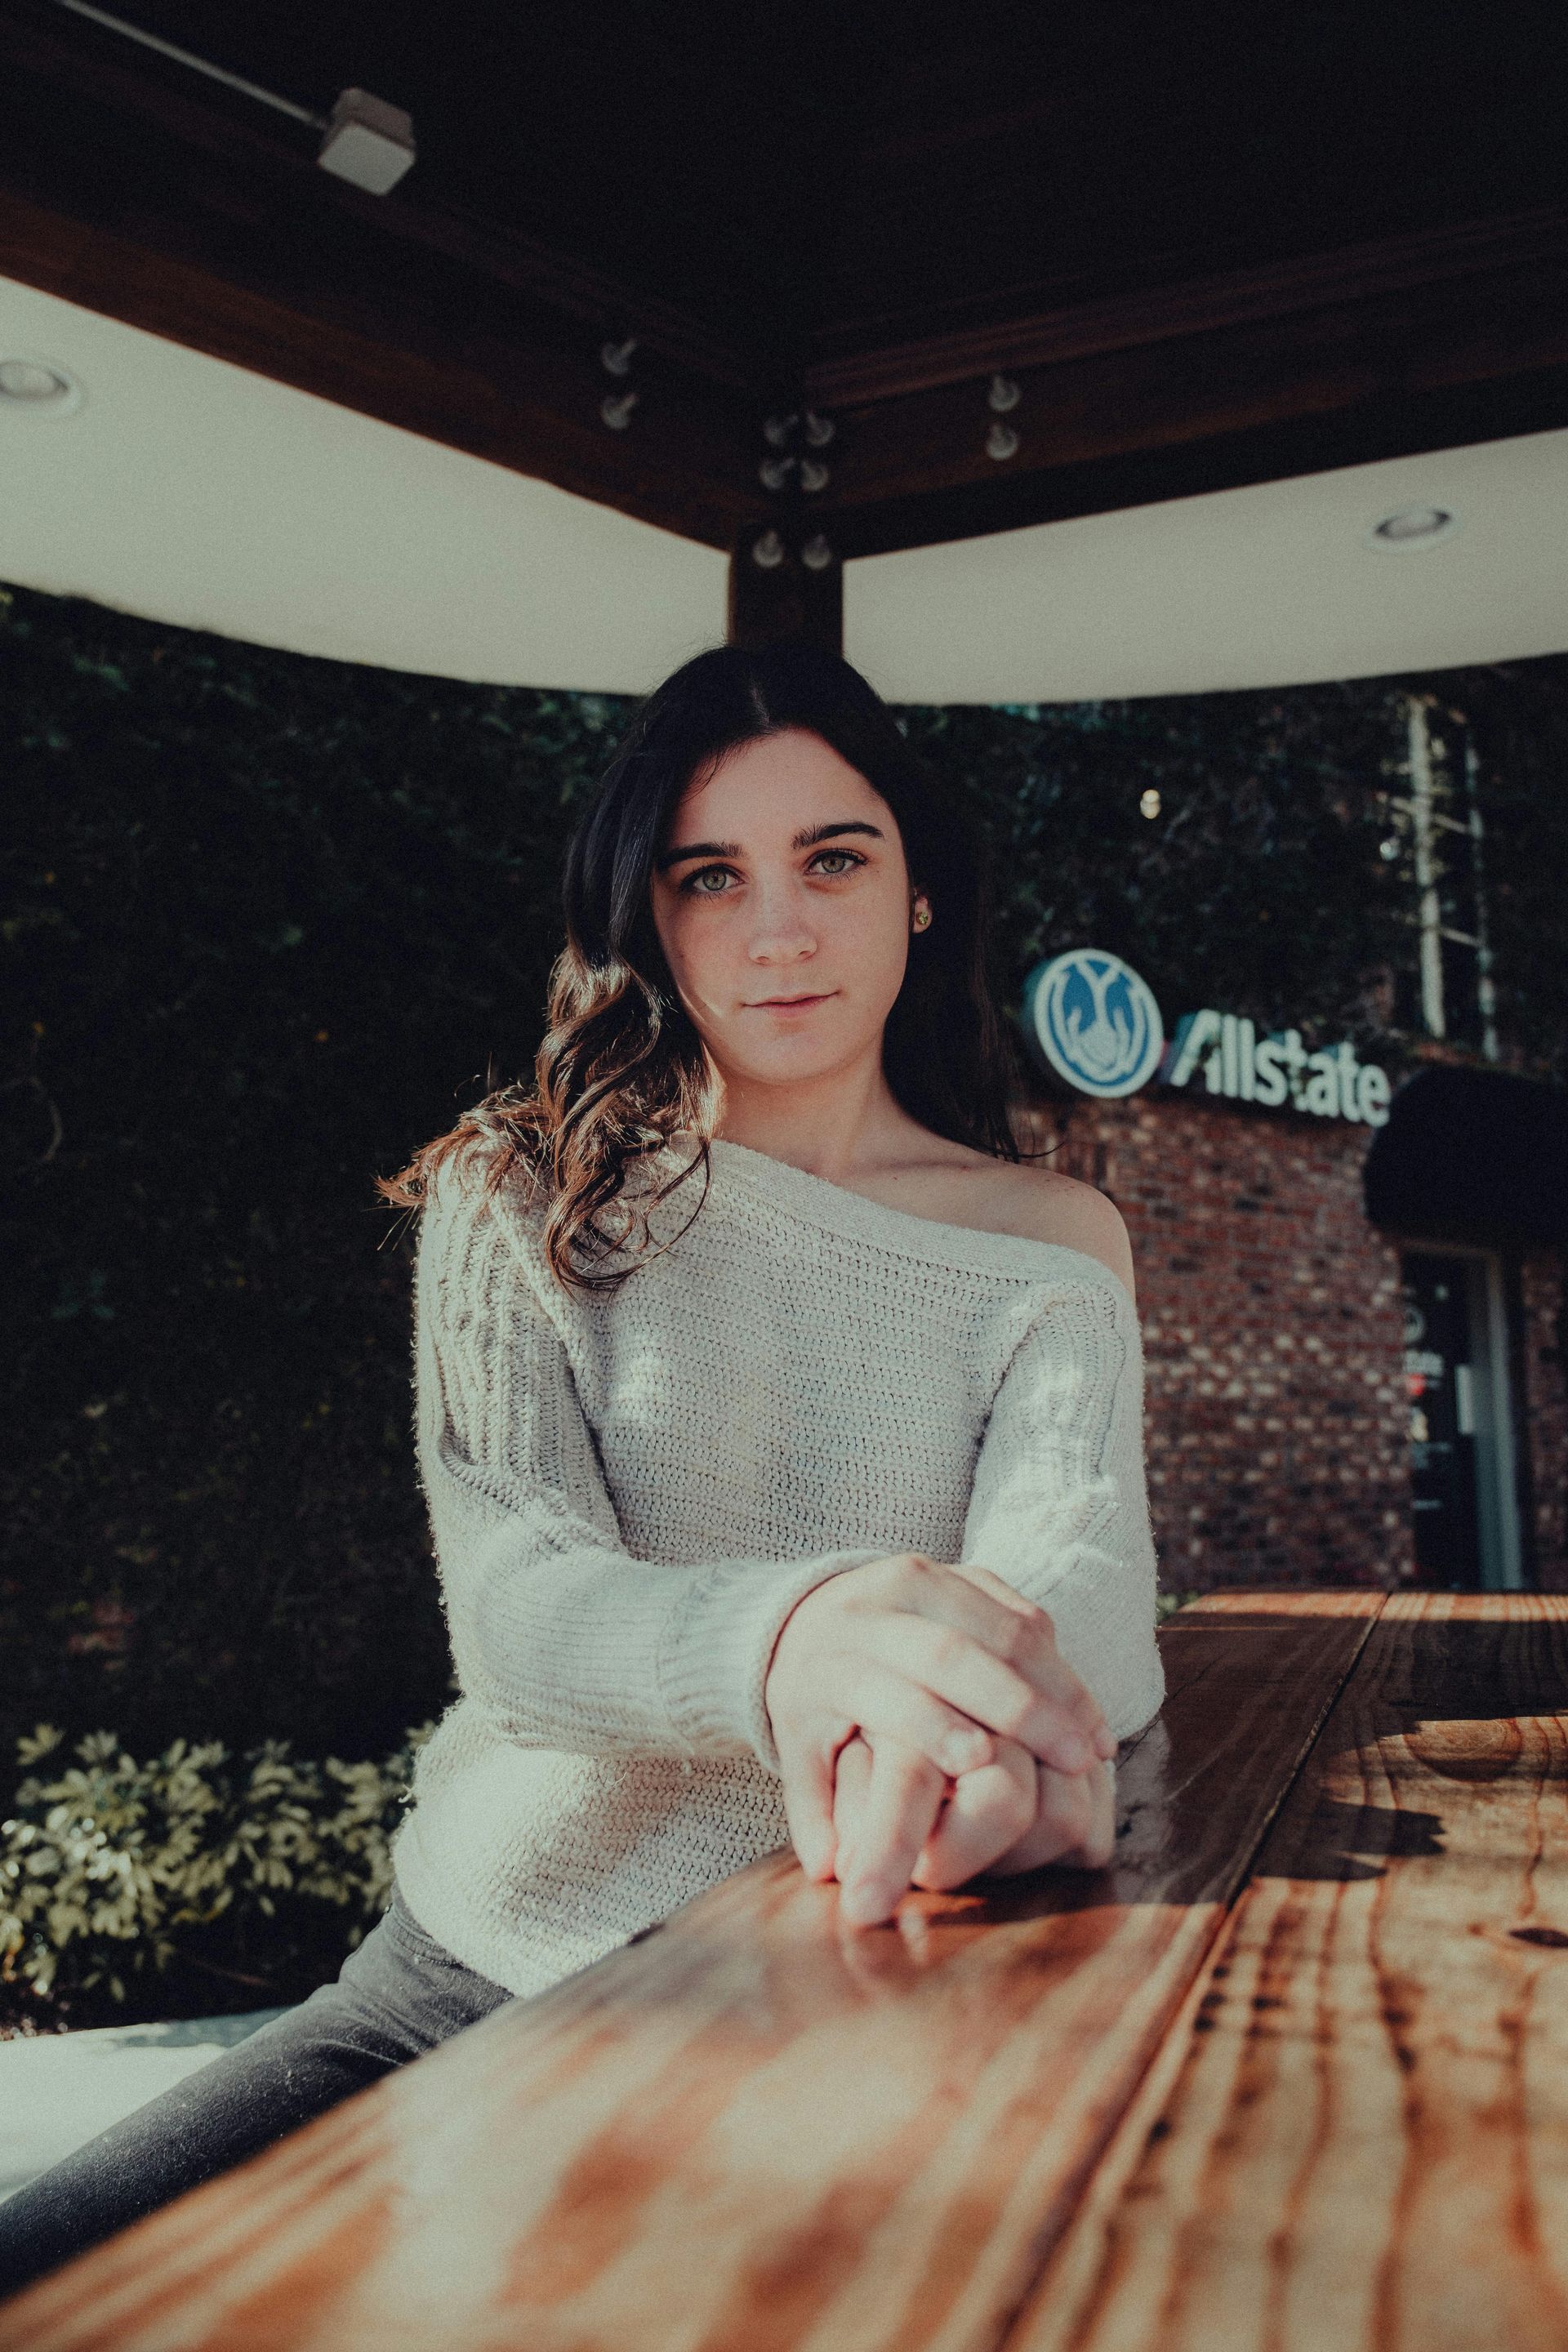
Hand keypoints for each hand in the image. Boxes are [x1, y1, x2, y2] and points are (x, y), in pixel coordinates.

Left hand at [764, 1554, 1115, 1888]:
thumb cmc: (816, 1705)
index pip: (889, 1689)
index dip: (935, 1725)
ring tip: (1095, 1747)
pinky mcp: (962, 1572)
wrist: (810, 1612)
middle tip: (1075, 1761)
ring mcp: (922, 1580)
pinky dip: (1061, 1665)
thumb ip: (813, 1813)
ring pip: (1000, 1628)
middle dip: (1021, 1706)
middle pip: (953, 1653)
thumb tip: (834, 1872)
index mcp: (831, 1660)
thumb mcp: (799, 1753)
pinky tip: (1089, 1714)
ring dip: (1058, 1687)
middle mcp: (875, 1610)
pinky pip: (1022, 1611)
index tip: (982, 1764)